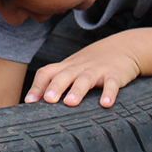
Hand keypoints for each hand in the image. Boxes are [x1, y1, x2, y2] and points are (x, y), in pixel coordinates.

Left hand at [24, 35, 139, 107]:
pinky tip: (106, 104)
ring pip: (85, 79)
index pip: (47, 73)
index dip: (37, 86)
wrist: (123, 47)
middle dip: (55, 87)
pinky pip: (112, 84)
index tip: (29, 102)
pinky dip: (109, 93)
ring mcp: (97, 70)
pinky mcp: (115, 74)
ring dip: (77, 90)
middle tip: (48, 100)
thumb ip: (56, 82)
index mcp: (66, 67)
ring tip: (70, 102)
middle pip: (64, 75)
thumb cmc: (92, 64)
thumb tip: (35, 103)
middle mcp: (79, 67)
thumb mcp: (73, 69)